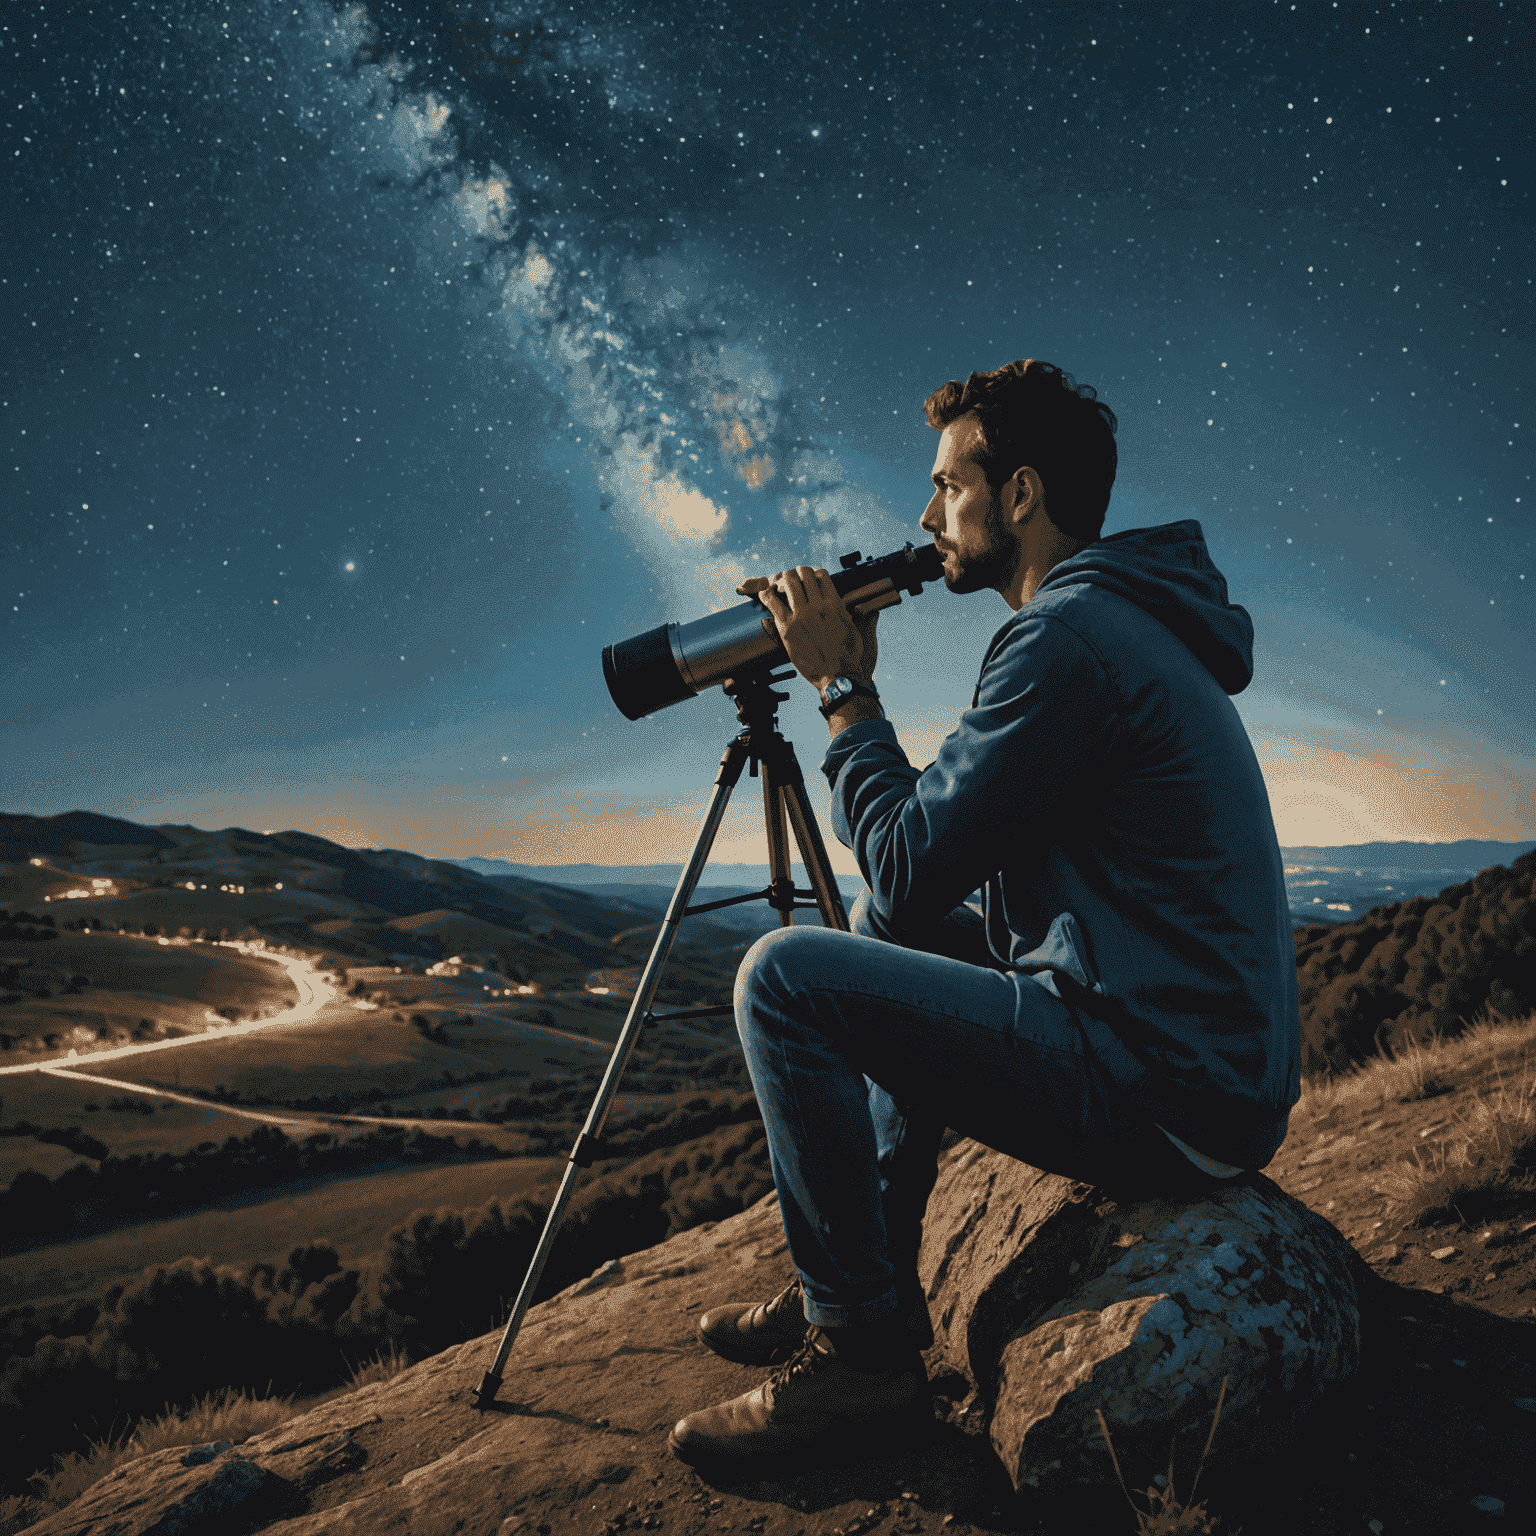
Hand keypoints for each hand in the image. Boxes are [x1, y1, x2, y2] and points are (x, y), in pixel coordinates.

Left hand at [734, 566, 899, 687]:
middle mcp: (818, 606)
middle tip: (792, 577)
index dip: (813, 573)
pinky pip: (772, 603)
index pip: (821, 575)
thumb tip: (867, 607)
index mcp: (835, 604)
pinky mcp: (787, 628)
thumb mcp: (856, 631)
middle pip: (804, 574)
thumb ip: (855, 615)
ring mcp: (801, 616)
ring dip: (782, 578)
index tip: (809, 578)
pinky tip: (764, 593)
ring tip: (778, 582)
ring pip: (788, 582)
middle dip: (797, 572)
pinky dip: (767, 594)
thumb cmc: (848, 657)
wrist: (837, 676)